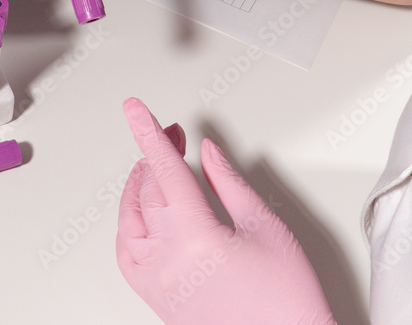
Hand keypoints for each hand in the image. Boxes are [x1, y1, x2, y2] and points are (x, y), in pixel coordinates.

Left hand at [117, 98, 335, 324]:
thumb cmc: (285, 301)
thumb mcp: (264, 227)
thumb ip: (229, 183)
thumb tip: (208, 154)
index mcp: (195, 239)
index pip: (165, 170)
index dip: (149, 133)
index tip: (135, 110)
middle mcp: (167, 261)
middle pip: (149, 190)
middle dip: (157, 155)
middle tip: (173, 135)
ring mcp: (157, 283)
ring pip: (130, 219)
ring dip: (140, 186)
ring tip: (156, 167)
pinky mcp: (155, 299)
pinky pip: (127, 253)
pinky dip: (129, 225)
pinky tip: (142, 211)